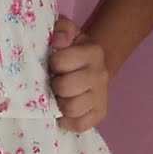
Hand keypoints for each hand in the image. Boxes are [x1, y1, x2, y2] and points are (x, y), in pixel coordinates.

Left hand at [48, 15, 108, 132]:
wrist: (93, 65)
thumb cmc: (72, 49)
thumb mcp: (67, 31)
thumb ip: (61, 28)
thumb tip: (58, 40)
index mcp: (93, 52)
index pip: (59, 62)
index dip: (51, 64)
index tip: (52, 64)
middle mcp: (101, 75)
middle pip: (64, 88)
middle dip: (53, 86)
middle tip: (53, 82)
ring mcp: (102, 96)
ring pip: (70, 108)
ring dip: (59, 103)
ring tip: (58, 96)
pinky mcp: (100, 114)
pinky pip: (78, 125)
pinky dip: (66, 121)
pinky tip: (63, 111)